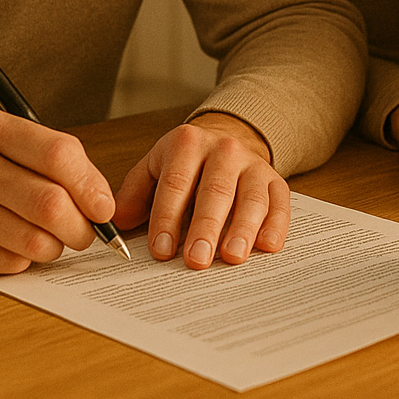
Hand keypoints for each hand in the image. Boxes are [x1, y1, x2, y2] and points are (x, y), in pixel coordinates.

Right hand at [0, 106, 115, 273]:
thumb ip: (45, 156)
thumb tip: (100, 200)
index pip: (58, 154)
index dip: (92, 185)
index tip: (103, 206)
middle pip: (51, 204)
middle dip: (82, 227)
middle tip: (84, 232)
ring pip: (34, 241)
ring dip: (55, 247)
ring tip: (49, 238)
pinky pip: (9, 263)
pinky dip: (23, 259)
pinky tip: (12, 243)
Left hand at [112, 112, 288, 269]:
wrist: (226, 139)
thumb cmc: (185, 164)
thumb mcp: (154, 168)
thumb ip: (135, 193)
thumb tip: (118, 223)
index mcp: (187, 144)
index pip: (176, 183)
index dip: (167, 217)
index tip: (161, 249)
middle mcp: (223, 150)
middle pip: (214, 191)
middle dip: (205, 227)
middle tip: (197, 259)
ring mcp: (253, 164)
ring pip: (250, 198)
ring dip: (242, 229)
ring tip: (232, 257)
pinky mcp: (276, 180)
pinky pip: (280, 203)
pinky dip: (275, 225)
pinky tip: (267, 246)